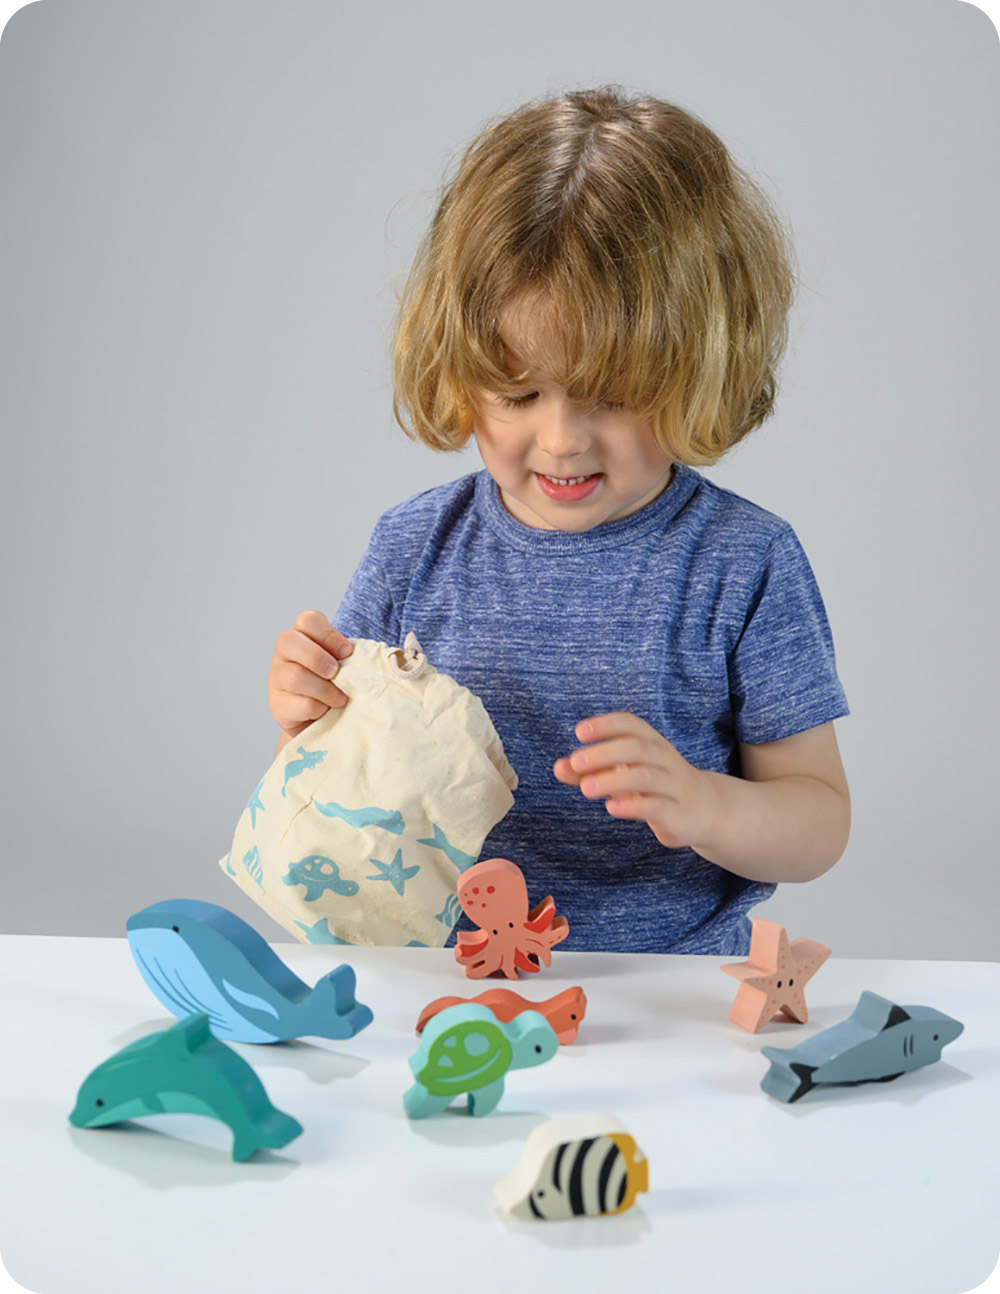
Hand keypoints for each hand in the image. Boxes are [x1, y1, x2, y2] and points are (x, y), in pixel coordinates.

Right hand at [268, 609, 353, 745]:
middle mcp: (284, 654)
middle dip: (318, 658)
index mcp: (302, 637)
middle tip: (336, 672)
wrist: (323, 720)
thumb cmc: (338, 685)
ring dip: (324, 688)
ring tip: (340, 698)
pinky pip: (298, 704)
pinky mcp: (278, 706)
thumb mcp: (346, 665)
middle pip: (288, 641)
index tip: (347, 651)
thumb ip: (357, 655)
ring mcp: (277, 680)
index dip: (328, 634)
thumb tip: (392, 656)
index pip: (307, 620)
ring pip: (294, 676)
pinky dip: (318, 708)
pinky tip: (327, 711)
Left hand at [553, 712, 718, 849]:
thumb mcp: (623, 772)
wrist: (705, 809)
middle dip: (604, 753)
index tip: (579, 732)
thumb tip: (558, 766)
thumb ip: (590, 770)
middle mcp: (664, 759)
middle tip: (575, 761)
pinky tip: (612, 807)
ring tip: (586, 788)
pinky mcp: (677, 813)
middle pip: (636, 748)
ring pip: (646, 776)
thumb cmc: (655, 785)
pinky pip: (657, 806)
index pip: (631, 724)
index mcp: (651, 742)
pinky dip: (633, 805)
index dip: (606, 725)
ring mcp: (673, 786)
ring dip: (613, 780)